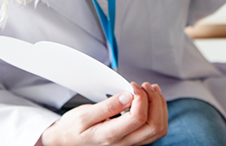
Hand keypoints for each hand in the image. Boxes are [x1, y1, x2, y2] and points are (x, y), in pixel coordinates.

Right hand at [41, 82, 166, 145]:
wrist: (66, 141)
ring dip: (159, 105)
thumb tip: (129, 96)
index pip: (138, 118)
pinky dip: (158, 110)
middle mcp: (124, 143)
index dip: (141, 97)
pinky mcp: (134, 138)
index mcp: (110, 136)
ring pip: (159, 128)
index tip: (133, 85)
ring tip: (150, 89)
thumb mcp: (84, 115)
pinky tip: (150, 97)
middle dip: (155, 101)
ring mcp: (131, 143)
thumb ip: (108, 106)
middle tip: (144, 85)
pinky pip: (154, 127)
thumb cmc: (73, 128)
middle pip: (155, 126)